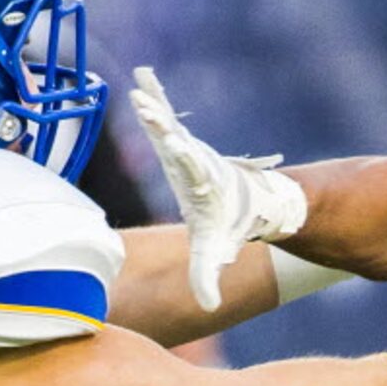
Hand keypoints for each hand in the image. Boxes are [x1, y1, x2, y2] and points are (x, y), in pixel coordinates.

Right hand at [130, 66, 307, 311]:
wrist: (248, 203)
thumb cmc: (226, 228)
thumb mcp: (214, 252)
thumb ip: (208, 277)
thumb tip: (210, 307)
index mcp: (201, 184)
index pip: (192, 168)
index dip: (184, 155)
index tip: (175, 141)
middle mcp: (195, 161)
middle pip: (176, 140)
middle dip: (162, 125)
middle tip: (146, 106)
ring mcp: (186, 149)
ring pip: (168, 124)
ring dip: (154, 105)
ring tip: (139, 85)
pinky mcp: (178, 142)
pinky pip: (164, 117)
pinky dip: (153, 98)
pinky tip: (142, 78)